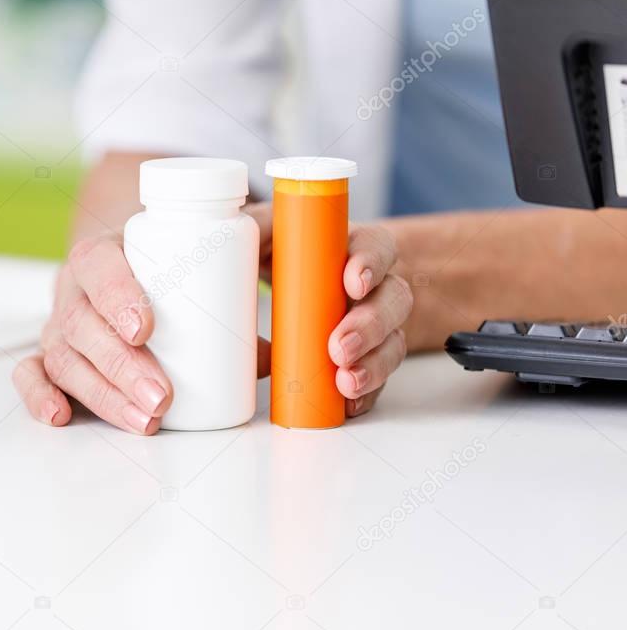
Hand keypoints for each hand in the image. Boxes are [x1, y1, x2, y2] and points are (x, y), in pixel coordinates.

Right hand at [13, 205, 411, 432]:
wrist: (129, 269)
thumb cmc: (174, 268)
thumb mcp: (207, 259)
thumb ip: (249, 278)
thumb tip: (300, 330)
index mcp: (106, 252)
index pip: (99, 263)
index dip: (117, 293)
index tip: (148, 325)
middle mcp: (73, 289)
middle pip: (80, 323)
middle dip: (120, 365)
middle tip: (163, 396)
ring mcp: (59, 326)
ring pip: (62, 357)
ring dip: (100, 393)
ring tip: (146, 420)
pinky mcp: (53, 358)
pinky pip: (31, 376)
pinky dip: (39, 395)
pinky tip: (60, 416)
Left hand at [252, 202, 412, 416]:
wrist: (277, 286)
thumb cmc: (281, 254)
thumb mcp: (266, 233)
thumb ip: (255, 227)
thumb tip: (234, 230)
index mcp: (353, 247)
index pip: (377, 247)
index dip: (371, 263)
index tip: (352, 282)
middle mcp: (374, 285)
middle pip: (394, 300)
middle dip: (370, 326)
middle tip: (339, 348)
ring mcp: (375, 324)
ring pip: (392, 342)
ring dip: (373, 364)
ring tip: (345, 382)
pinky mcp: (367, 358)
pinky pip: (378, 378)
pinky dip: (366, 392)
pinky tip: (349, 403)